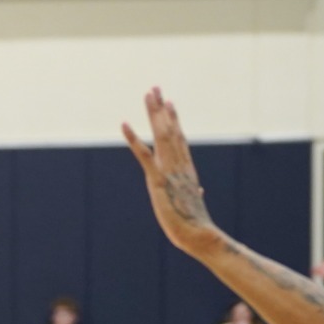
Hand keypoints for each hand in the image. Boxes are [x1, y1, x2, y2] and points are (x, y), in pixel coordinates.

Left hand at [121, 89, 221, 255]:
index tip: (169, 103)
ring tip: (149, 94)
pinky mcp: (157, 180)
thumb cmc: (195, 224)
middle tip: (155, 88)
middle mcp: (179, 164)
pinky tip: (124, 124)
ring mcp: (169, 170)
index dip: (173, 119)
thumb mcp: (192, 203)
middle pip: (170, 130)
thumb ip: (193, 192)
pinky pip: (144, 155)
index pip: (179, 138)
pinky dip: (133, 138)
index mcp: (186, 169)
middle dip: (161, 109)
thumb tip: (198, 190)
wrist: (199, 235)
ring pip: (161, 135)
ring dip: (154, 113)